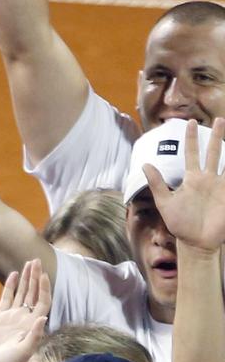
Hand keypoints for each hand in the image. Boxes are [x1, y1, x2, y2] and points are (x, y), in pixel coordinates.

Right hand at [0, 260, 49, 361]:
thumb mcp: (24, 351)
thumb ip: (34, 335)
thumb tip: (42, 318)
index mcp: (33, 324)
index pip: (42, 301)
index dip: (44, 288)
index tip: (43, 274)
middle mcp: (24, 318)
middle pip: (33, 293)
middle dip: (35, 277)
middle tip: (36, 260)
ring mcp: (12, 316)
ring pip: (22, 293)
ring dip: (26, 278)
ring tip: (28, 263)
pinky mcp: (0, 317)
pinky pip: (7, 298)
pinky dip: (11, 286)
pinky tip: (14, 274)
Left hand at [146, 118, 224, 251]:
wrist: (195, 242)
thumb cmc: (179, 224)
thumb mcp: (165, 202)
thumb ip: (157, 184)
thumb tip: (145, 164)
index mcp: (191, 179)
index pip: (191, 154)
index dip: (191, 139)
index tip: (189, 122)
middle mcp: (206, 179)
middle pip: (212, 152)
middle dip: (215, 136)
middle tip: (219, 119)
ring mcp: (219, 186)